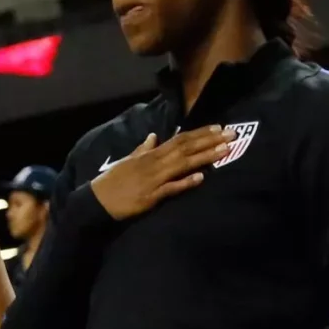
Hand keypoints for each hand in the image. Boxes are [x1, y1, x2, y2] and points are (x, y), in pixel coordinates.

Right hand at [91, 128, 229, 220]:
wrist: (97, 201)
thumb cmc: (113, 181)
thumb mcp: (128, 160)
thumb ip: (144, 148)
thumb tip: (154, 136)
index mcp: (151, 154)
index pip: (180, 139)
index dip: (200, 133)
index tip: (219, 128)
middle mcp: (155, 163)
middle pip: (186, 148)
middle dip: (210, 141)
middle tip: (232, 134)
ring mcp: (154, 179)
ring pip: (183, 164)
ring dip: (204, 157)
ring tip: (225, 151)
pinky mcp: (150, 197)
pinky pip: (170, 188)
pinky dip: (185, 183)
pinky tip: (200, 178)